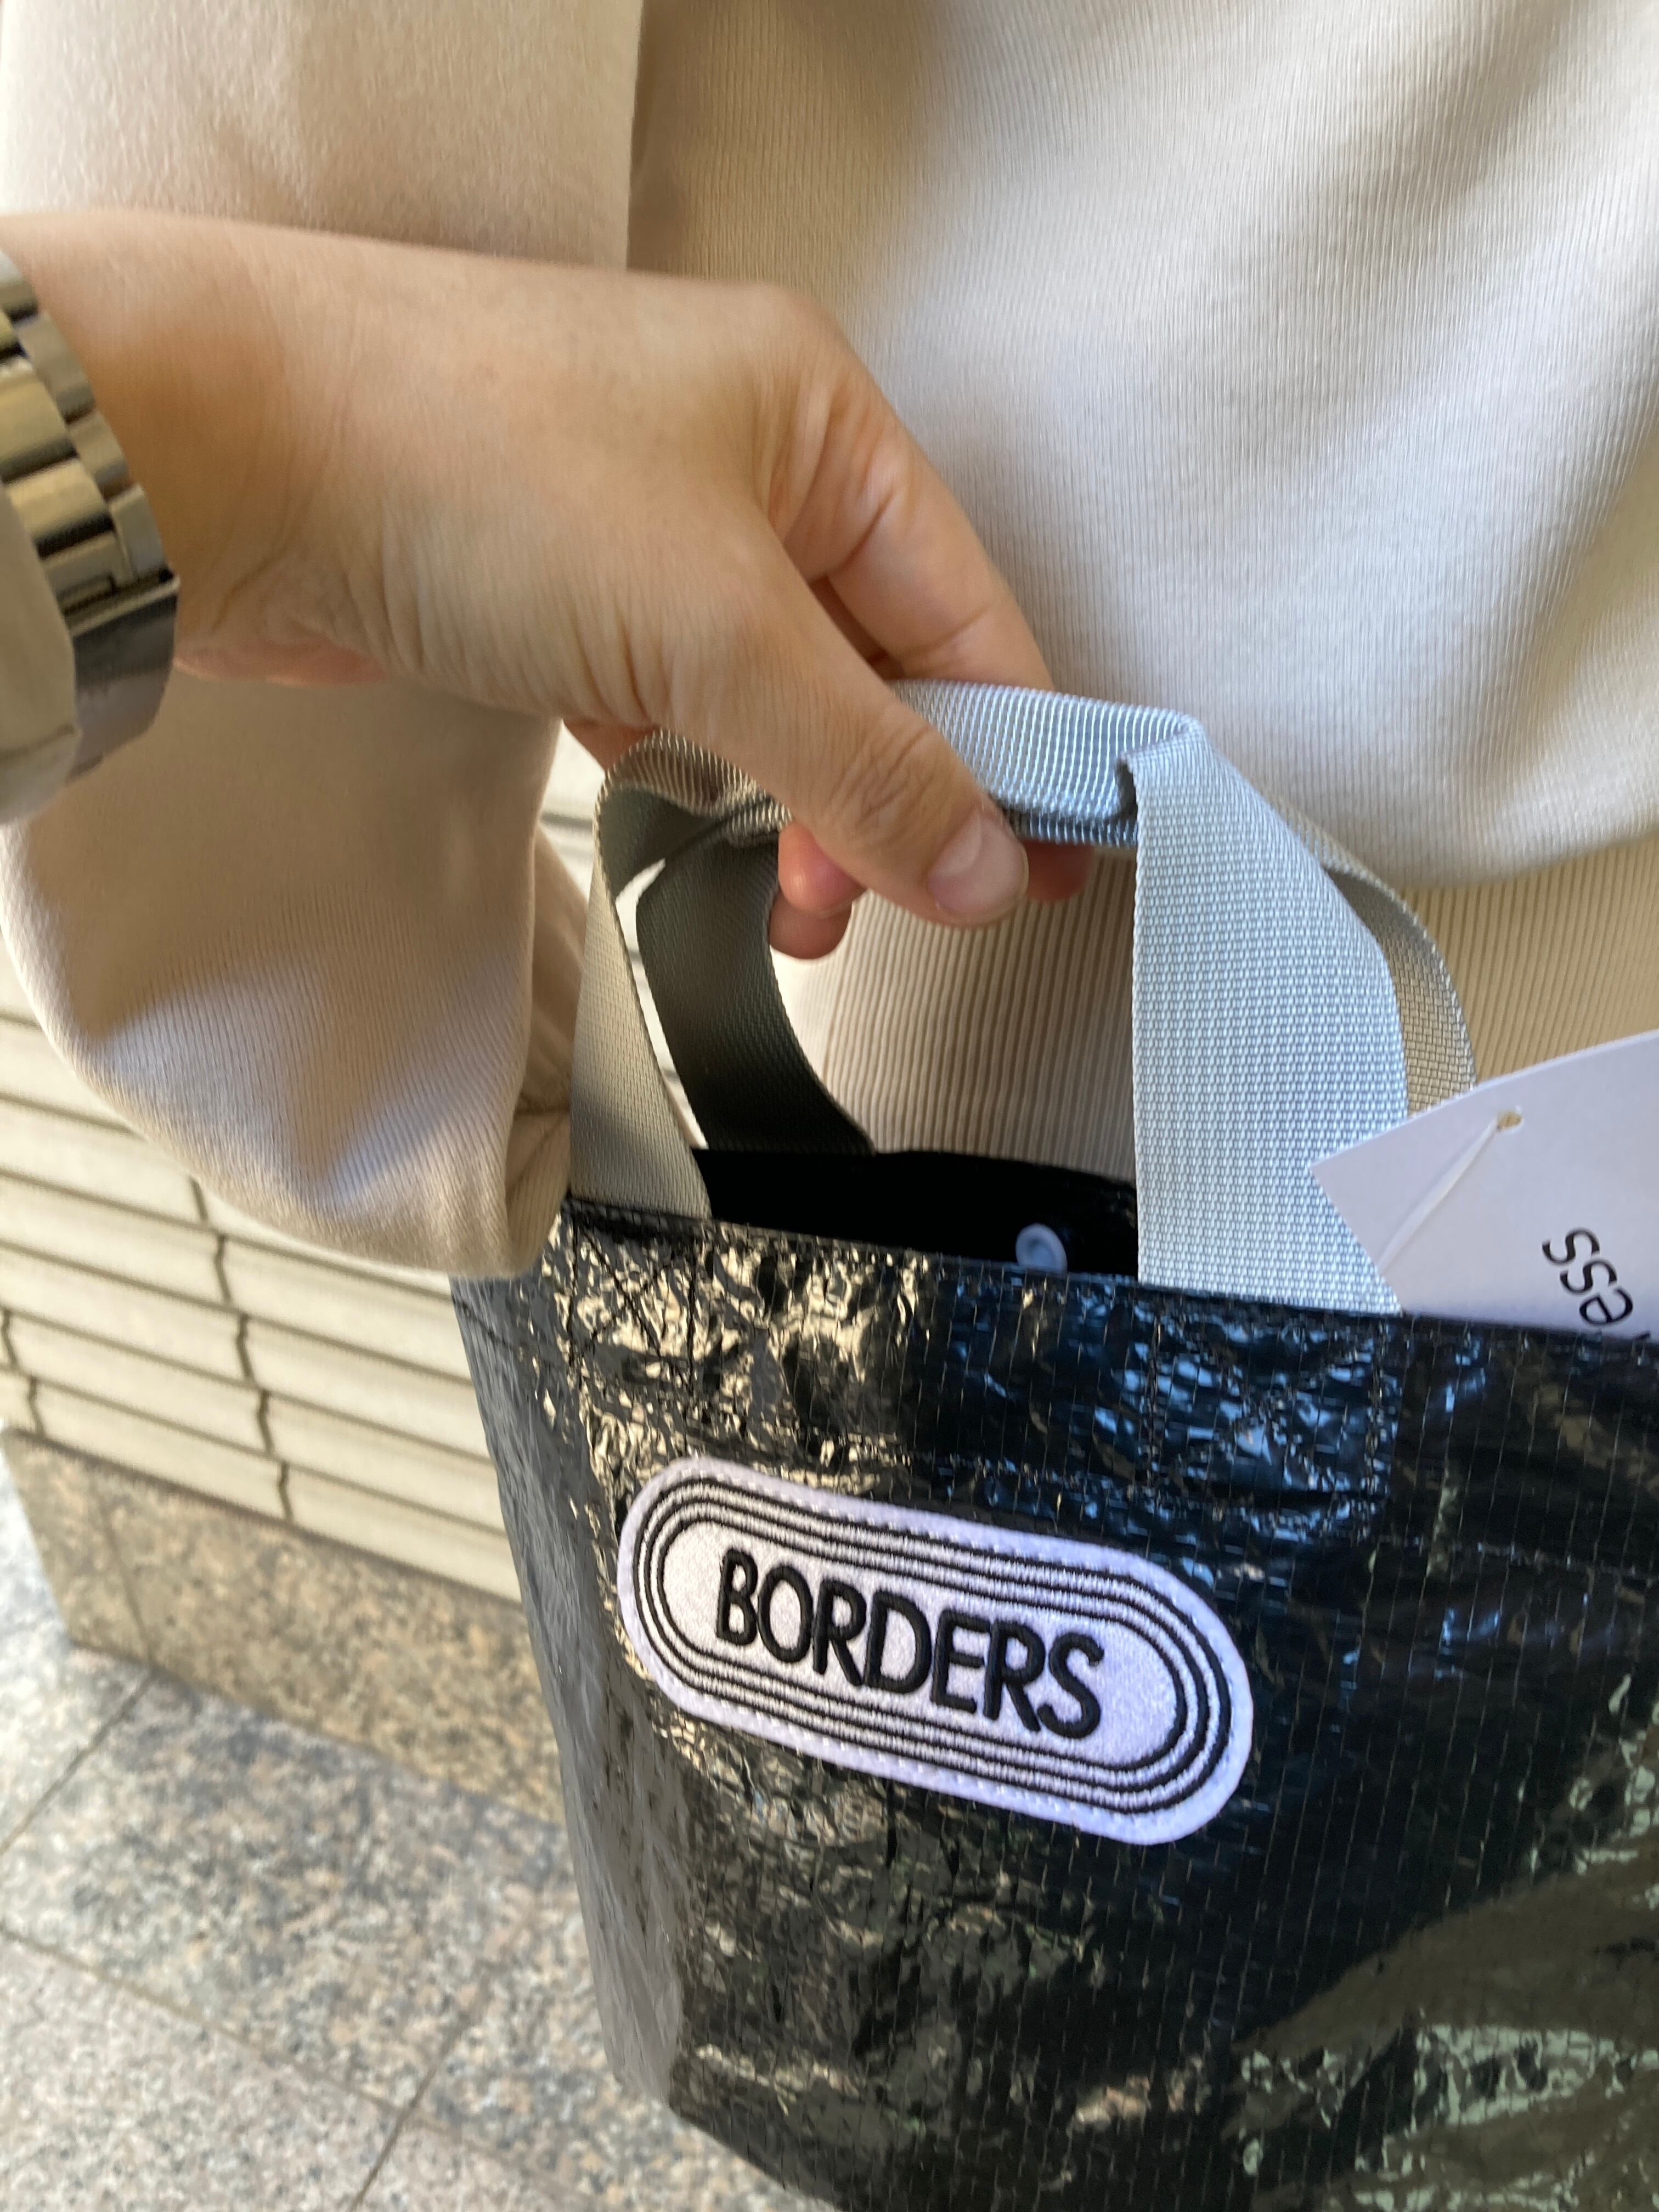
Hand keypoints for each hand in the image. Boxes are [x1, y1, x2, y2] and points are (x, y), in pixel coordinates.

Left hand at [3, 212, 1090, 953]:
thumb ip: (867, 760)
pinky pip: (678, 707)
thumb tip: (983, 865)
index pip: (967, 610)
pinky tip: (698, 831)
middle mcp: (743, 463)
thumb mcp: (720, 628)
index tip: (1033, 875)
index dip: (1013, 752)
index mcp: (818, 420)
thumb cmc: (476, 471)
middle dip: (891, 799)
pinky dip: (700, 778)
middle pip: (876, 664)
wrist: (227, 459)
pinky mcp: (562, 598)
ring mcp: (647, 531)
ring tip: (797, 907)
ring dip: (797, 807)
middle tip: (887, 910)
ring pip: (775, 698)